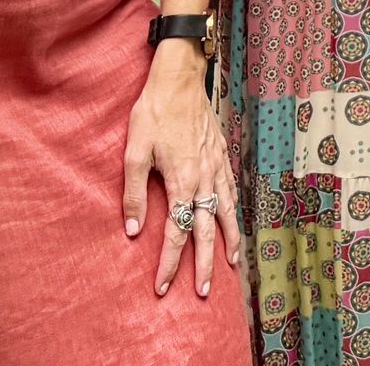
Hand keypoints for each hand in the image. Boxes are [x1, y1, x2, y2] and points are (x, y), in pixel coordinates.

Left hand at [122, 45, 241, 298]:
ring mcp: (217, 166)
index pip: (177, 231)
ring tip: (233, 264)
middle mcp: (204, 178)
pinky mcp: (221, 154)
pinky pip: (232, 190)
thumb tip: (133, 230)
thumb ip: (134, 192)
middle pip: (208, 230)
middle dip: (206, 264)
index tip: (163, 287)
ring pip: (227, 212)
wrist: (180, 78)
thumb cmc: (153, 112)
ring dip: (230, 241)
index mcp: (182, 180)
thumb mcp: (134, 151)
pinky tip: (235, 218)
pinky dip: (236, 211)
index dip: (171, 262)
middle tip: (205, 292)